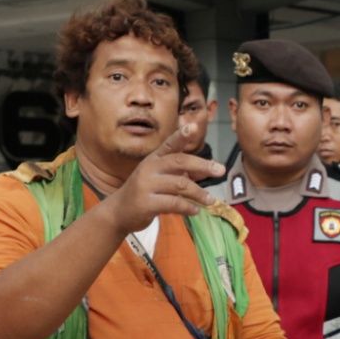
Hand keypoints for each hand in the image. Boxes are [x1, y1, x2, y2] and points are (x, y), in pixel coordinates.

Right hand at [96, 128, 225, 235]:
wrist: (119, 212)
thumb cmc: (145, 192)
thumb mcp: (161, 178)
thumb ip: (183, 173)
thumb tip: (209, 170)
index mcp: (154, 158)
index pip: (170, 144)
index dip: (182, 135)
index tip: (193, 126)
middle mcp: (149, 168)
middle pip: (180, 162)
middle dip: (203, 165)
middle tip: (220, 170)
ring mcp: (146, 185)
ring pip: (180, 184)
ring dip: (199, 193)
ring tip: (211, 200)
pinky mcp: (146, 203)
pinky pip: (173, 203)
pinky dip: (188, 207)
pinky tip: (196, 211)